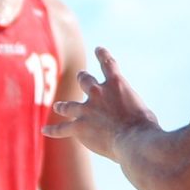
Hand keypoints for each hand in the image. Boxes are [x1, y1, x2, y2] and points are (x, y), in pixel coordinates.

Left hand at [43, 48, 159, 160]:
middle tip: (81, 77)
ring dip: (63, 106)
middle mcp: (98, 92)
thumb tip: (129, 118)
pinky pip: (61, 129)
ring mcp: (85, 110)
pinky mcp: (78, 127)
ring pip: (68, 105)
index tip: (98, 49)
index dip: (102, 54)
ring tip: (58, 106)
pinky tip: (44, 131)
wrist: (133, 141)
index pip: (108, 62)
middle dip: (82, 78)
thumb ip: (131, 108)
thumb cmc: (145, 127)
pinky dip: (53, 130)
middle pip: (84, 80)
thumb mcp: (143, 110)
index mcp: (117, 83)